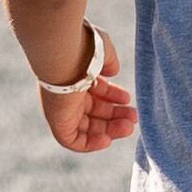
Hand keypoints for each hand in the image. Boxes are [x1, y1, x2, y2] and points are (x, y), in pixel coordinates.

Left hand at [34, 29, 135, 156]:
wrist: (64, 51)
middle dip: (115, 115)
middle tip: (134, 117)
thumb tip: (113, 72)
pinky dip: (90, 144)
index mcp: (75, 75)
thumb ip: (108, 62)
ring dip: (109, 130)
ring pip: (86, 127)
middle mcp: (66, 92)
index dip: (112, 95)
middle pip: (92, 111)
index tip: (128, 98)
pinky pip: (72, 140)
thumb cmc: (84, 48)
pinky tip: (108, 139)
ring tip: (129, 126)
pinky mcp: (57, 120)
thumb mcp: (102, 52)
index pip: (94, 91)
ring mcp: (61, 107)